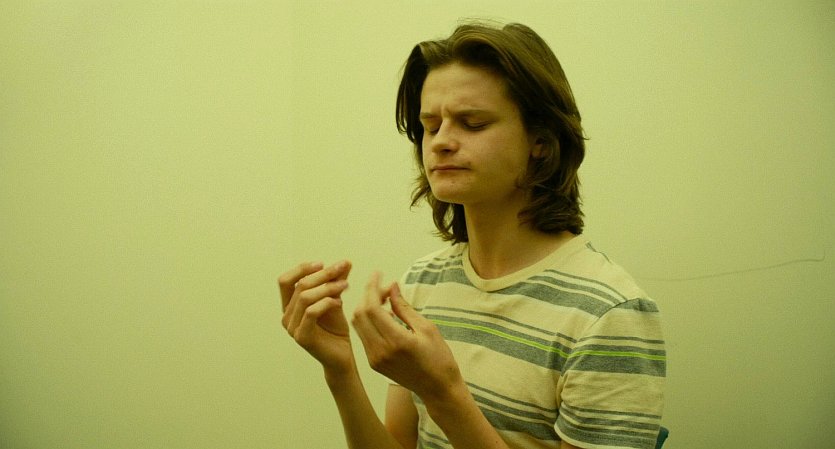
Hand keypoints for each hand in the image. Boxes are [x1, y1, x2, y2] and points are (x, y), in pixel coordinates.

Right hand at [278, 260, 353, 372]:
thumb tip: (346, 261)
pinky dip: (326, 303)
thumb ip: (336, 282)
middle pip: (299, 286)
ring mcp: (292, 328)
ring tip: (345, 286)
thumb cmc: (335, 329)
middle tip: (342, 269)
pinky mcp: (302, 337)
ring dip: (328, 288)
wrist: (342, 355)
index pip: (285, 280)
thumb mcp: (335, 299)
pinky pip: (311, 312)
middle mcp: (286, 316)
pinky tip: (340, 303)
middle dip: (322, 274)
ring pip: (305, 297)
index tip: (322, 264)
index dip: (301, 269)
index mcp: (289, 306)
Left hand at [351, 272, 462, 401]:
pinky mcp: (373, 363)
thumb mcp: (427, 328)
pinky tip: (384, 315)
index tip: (378, 274)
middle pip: (360, 314)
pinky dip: (369, 321)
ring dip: (366, 307)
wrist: (438, 389)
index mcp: (396, 341)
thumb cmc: (439, 358)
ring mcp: (374, 359)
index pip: (372, 308)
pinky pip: (364, 335)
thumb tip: (392, 286)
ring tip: (384, 299)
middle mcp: (380, 351)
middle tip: (384, 287)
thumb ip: (404, 307)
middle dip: (368, 295)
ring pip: (359, 325)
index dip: (372, 287)